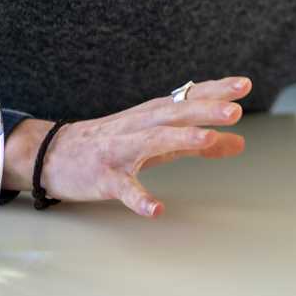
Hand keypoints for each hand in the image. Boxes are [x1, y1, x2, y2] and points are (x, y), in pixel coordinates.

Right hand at [3, 77, 250, 216]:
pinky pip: (123, 188)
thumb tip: (239, 141)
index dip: (215, 91)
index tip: (244, 85)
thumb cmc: (112, 144)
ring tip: (208, 138)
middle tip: (235, 110)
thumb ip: (198, 142)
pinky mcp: (104, 178)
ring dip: (180, 138)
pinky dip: (139, 198)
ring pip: (151, 141)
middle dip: (204, 110)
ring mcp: (119, 151)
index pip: (187, 98)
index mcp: (152, 116)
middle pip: (174, 114)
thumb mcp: (158, 140)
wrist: (52, 155)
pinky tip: (156, 209)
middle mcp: (137, 127)